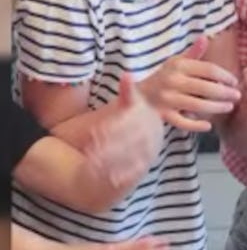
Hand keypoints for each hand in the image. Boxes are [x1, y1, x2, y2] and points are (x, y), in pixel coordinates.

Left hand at [84, 73, 164, 189]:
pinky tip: (103, 175)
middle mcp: (154, 138)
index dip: (112, 129)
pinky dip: (117, 175)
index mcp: (152, 121)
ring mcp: (149, 154)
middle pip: (131, 144)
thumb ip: (129, 92)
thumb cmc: (135, 121)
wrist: (144, 145)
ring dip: (110, 162)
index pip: (132, 126)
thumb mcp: (133, 105)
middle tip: (89, 149)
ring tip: (91, 162)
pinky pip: (132, 174)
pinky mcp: (143, 170)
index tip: (93, 133)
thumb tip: (126, 74)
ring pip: (130, 159)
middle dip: (108, 146)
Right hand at [139, 35, 240, 131]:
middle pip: (206, 87)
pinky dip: (196, 125)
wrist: (138, 95)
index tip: (234, 81)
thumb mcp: (176, 62)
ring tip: (229, 107)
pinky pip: (183, 122)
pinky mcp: (163, 115)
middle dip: (225, 93)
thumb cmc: (163, 77)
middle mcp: (172, 80)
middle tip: (237, 96)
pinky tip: (208, 125)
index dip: (225, 76)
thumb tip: (205, 37)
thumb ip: (192, 53)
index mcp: (178, 65)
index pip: (208, 69)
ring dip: (216, 107)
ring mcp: (167, 99)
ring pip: (197, 105)